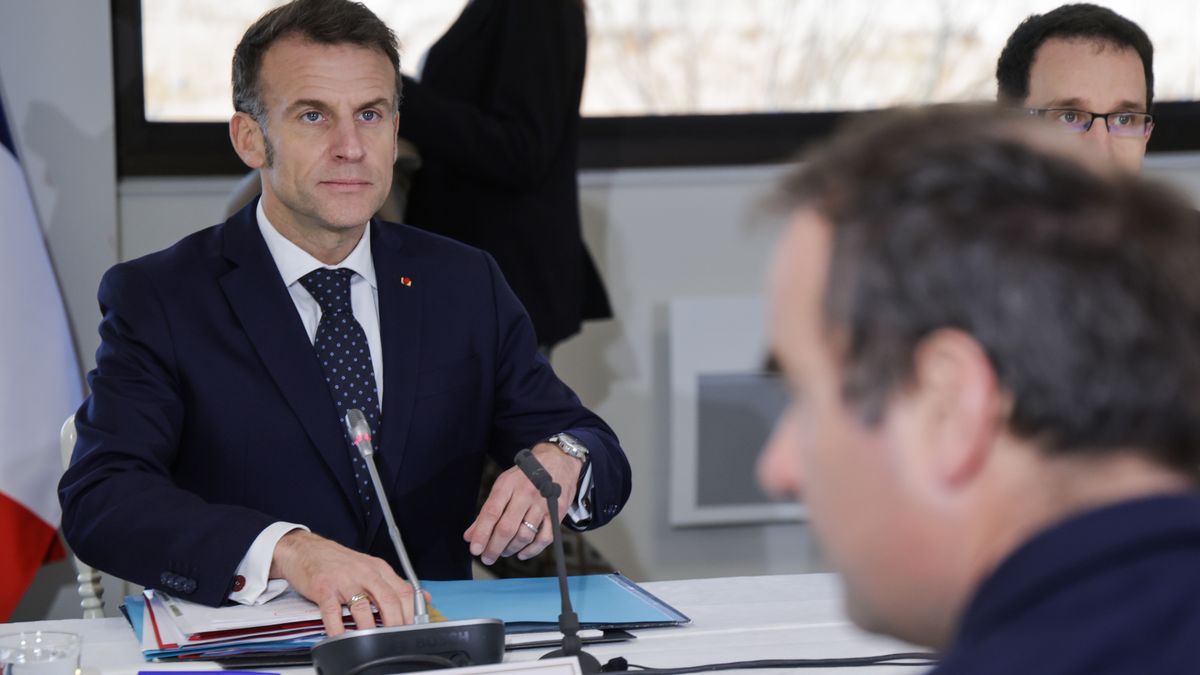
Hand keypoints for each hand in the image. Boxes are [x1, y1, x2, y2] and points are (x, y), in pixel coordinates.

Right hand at [270, 530, 415, 635]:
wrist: (306, 549)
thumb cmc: (338, 561)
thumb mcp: (370, 566)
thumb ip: (394, 583)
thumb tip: (423, 598)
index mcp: (378, 568)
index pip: (403, 590)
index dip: (411, 612)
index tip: (412, 628)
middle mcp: (364, 573)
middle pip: (388, 601)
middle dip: (396, 624)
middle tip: (396, 639)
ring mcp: (344, 581)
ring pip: (363, 608)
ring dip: (370, 630)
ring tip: (373, 643)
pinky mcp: (324, 589)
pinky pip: (333, 612)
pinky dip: (338, 629)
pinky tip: (341, 638)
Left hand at [464, 443, 582, 564]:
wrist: (558, 461)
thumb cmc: (525, 476)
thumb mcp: (504, 485)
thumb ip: (487, 511)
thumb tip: (470, 536)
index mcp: (508, 484)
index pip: (491, 512)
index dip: (481, 533)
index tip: (474, 549)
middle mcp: (526, 493)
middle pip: (507, 527)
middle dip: (494, 547)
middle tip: (487, 558)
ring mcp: (543, 504)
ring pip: (524, 535)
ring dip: (511, 549)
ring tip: (504, 552)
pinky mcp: (557, 513)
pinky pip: (544, 538)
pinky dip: (532, 550)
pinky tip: (522, 553)